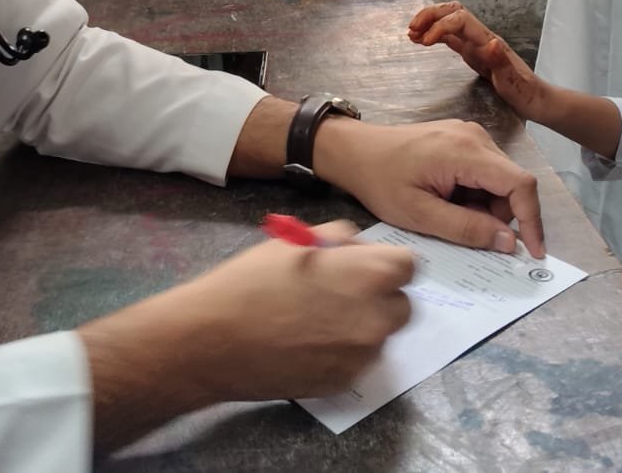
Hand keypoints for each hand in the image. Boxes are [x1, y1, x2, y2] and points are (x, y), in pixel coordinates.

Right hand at [79, 219, 415, 446]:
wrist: (213, 340)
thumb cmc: (249, 281)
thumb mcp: (293, 241)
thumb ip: (337, 239)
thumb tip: (355, 248)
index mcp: (368, 275)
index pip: (408, 265)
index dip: (385, 263)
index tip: (363, 268)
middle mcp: (375, 317)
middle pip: (400, 304)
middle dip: (378, 297)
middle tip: (340, 294)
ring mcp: (362, 356)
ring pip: (377, 335)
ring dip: (359, 325)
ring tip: (315, 320)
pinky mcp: (343, 382)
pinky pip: (355, 360)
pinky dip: (340, 352)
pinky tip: (305, 344)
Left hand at [314, 117, 544, 256]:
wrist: (354, 151)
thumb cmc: (380, 180)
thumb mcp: (420, 215)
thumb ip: (467, 229)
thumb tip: (509, 242)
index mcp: (467, 151)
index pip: (521, 184)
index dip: (533, 220)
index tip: (532, 252)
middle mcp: (475, 136)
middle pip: (512, 183)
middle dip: (501, 216)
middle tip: (469, 234)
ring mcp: (469, 135)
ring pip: (499, 180)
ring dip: (485, 207)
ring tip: (447, 214)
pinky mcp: (462, 140)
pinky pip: (484, 173)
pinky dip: (475, 196)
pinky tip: (447, 202)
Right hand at [407, 2, 556, 124]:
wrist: (536, 100)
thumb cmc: (526, 93)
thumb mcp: (514, 83)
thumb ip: (502, 63)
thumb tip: (491, 42)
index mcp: (489, 42)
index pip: (460, 20)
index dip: (440, 26)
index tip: (424, 42)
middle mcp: (481, 38)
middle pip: (453, 12)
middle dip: (430, 15)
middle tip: (411, 29)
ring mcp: (476, 44)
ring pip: (450, 21)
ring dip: (429, 22)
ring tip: (411, 34)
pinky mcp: (473, 53)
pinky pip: (450, 37)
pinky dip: (434, 35)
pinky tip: (422, 42)